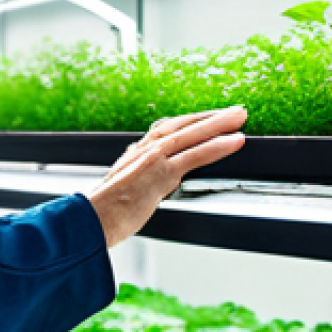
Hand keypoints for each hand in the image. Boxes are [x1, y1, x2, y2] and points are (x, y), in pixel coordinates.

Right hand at [88, 107, 246, 248]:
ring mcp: (153, 159)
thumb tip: (140, 174)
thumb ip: (131, 177)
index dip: (189, 123)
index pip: (166, 131)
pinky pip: (195, 154)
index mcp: (134, 154)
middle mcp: (143, 151)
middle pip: (181, 125)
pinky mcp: (161, 172)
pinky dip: (217, 145)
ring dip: (218, 123)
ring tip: (240, 117)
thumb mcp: (117, 189)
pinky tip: (235, 140)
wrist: (91, 221)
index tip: (205, 119)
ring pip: (191, 134)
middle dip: (209, 117)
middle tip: (234, 111)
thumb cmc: (102, 212)